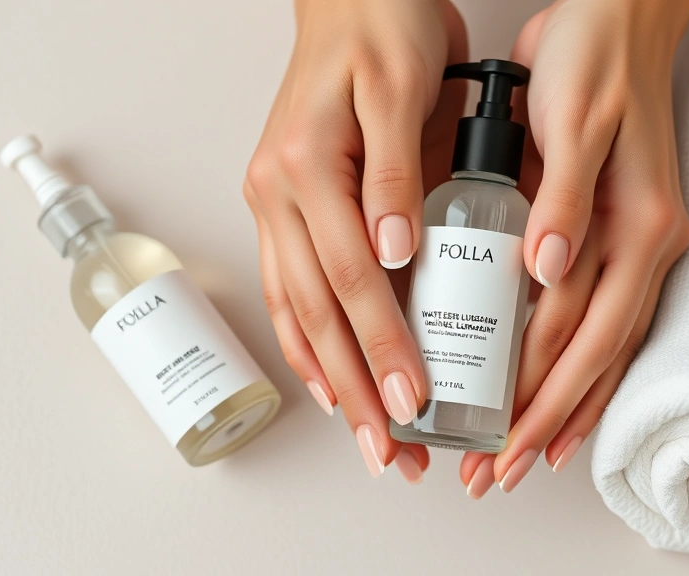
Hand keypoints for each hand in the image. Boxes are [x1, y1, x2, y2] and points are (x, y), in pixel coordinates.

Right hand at [243, 0, 467, 480]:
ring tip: (363, 434)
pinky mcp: (286, 206)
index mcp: (307, 169)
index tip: (413, 400)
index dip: (384, 346)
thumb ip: (395, 175)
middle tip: (389, 449)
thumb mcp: (400, 89)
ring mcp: (275, 203)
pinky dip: (307, 340)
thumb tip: (396, 254)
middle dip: (358, 389)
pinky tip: (328, 378)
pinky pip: (290, 287)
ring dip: (331, 381)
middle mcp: (279, 194)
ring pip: (298, 312)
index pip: (353, 280)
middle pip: (320, 314)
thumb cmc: (383, 28)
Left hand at [461, 0, 688, 496]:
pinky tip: (559, 393)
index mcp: (637, 226)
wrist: (620, 17)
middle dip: (547, 422)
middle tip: (501, 472)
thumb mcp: (576, 120)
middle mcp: (647, 246)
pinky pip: (608, 319)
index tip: (503, 439)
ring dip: (566, 408)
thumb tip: (549, 273)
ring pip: (605, 348)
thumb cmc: (593, 60)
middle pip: (595, 358)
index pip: (580, 332)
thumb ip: (564, 200)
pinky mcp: (627, 237)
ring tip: (528, 456)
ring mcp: (642, 245)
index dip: (541, 392)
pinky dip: (584, 366)